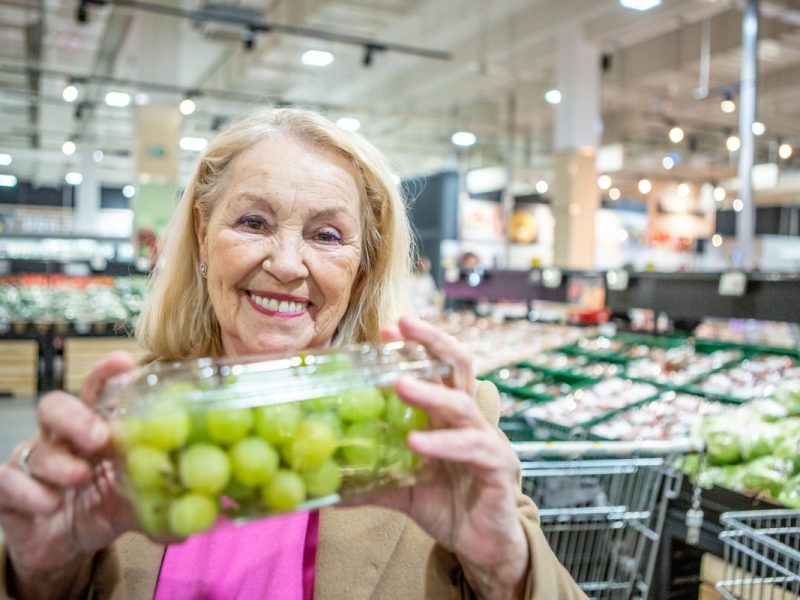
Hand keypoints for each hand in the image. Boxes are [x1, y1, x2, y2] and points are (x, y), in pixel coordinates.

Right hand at [0, 352, 136, 596]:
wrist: (61, 549)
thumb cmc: (100, 509)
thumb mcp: (131, 507)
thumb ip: (157, 507)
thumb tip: (191, 522)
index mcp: (94, 431)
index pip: (96, 393)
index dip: (106, 374)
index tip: (124, 362)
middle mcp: (60, 439)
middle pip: (56, 407)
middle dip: (77, 417)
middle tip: (100, 437)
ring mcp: (32, 463)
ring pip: (36, 449)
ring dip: (60, 463)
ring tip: (80, 478)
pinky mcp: (7, 490)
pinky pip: (8, 480)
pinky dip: (29, 491)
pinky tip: (49, 504)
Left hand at [372, 316, 528, 598]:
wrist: (483, 548)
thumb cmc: (448, 507)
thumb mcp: (403, 490)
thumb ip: (373, 480)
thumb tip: (325, 482)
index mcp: (450, 417)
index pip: (438, 369)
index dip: (417, 346)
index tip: (388, 329)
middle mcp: (471, 420)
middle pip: (459, 366)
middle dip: (432, 341)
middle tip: (404, 324)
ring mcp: (487, 441)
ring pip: (462, 403)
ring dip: (430, 392)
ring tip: (400, 384)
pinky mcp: (498, 467)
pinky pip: (472, 447)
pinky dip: (443, 442)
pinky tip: (417, 442)